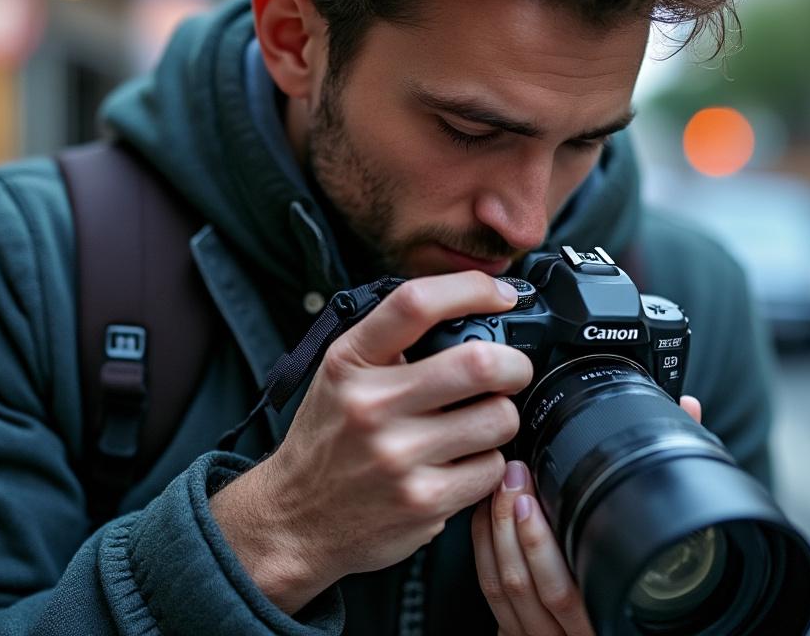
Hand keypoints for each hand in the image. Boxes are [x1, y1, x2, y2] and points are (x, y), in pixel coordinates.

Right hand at [210, 271, 531, 612]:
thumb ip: (393, 342)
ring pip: (499, 418)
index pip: (416, 303)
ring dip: (502, 417)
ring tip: (477, 424)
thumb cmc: (328, 440)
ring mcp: (399, 456)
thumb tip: (473, 312)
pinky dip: (488, 463)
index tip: (502, 295)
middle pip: (480, 362)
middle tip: (513, 371)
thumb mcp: (340, 375)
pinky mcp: (424, 501)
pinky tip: (461, 464)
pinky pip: (493, 467)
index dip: (473, 288)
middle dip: (515, 364)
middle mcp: (371, 405)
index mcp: (350, 362)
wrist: (294, 520)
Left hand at [472, 395, 703, 634]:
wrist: (619, 633)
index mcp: (608, 619)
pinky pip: (492, 595)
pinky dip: (484, 550)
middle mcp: (574, 634)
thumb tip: (686, 411)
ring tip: (499, 486)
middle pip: (529, 584)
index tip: (530, 495)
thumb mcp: (662, 545)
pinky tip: (485, 516)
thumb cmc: (653, 588)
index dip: (541, 543)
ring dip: (495, 532)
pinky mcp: (518, 634)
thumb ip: (674, 481)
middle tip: (511, 476)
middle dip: (512, 523)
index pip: (570, 591)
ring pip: (506, 589)